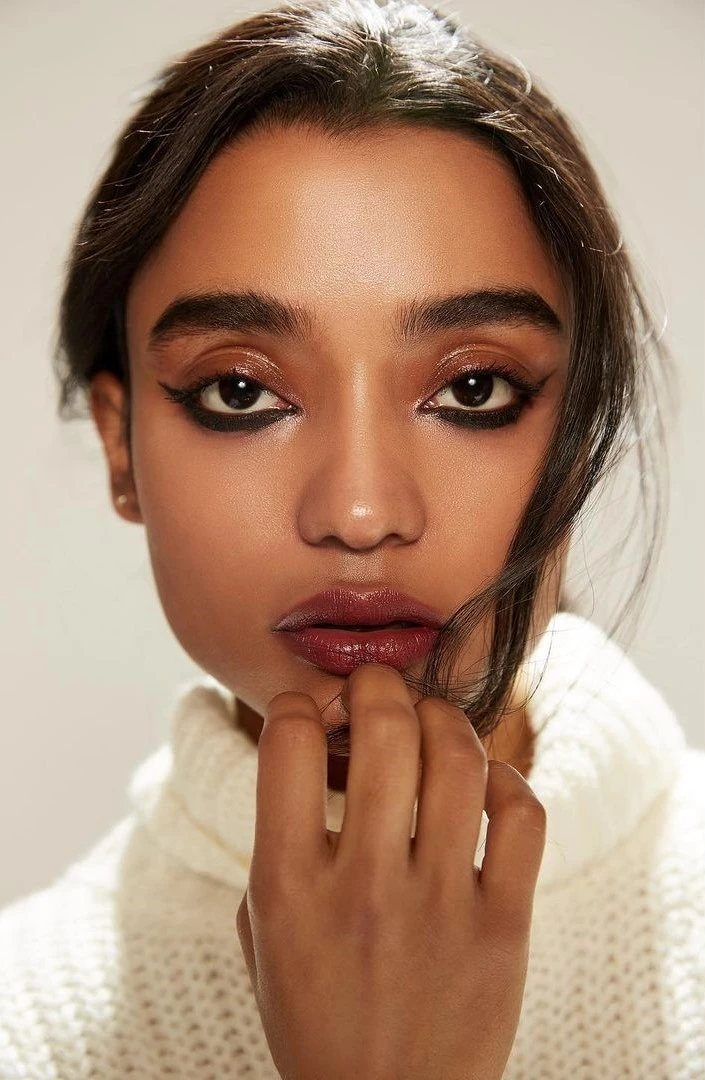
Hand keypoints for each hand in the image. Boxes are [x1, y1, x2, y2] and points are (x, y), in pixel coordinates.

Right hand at [236, 662, 545, 1079]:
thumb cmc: (315, 1014)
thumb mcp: (261, 933)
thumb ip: (275, 843)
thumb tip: (314, 754)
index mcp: (288, 888)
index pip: (290, 743)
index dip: (297, 705)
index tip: (310, 715)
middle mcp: (364, 887)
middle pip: (386, 730)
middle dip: (377, 684)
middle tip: (376, 688)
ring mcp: (440, 906)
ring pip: (459, 759)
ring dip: (442, 716)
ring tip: (430, 720)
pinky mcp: (503, 927)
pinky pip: (523, 816)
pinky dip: (506, 778)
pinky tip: (483, 784)